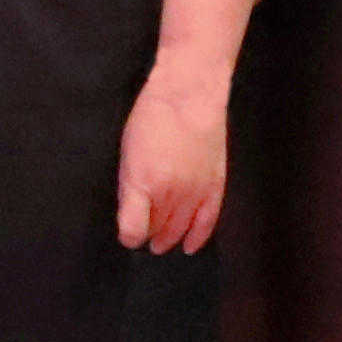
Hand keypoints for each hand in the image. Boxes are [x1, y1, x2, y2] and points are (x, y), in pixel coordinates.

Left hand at [116, 72, 230, 253]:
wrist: (188, 94)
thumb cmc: (151, 117)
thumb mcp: (126, 151)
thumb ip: (127, 185)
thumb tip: (128, 209)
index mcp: (142, 184)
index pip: (133, 230)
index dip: (129, 236)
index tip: (127, 234)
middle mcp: (169, 194)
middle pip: (157, 230)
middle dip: (148, 236)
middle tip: (143, 239)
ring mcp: (194, 192)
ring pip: (180, 229)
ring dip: (169, 238)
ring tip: (160, 245)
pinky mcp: (214, 186)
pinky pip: (207, 221)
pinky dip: (197, 237)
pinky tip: (189, 247)